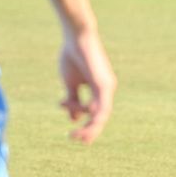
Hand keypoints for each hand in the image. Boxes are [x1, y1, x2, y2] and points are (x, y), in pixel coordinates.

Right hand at [59, 29, 115, 143]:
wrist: (75, 37)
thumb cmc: (73, 56)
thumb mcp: (71, 84)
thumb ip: (74, 100)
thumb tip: (74, 120)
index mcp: (99, 90)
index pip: (94, 114)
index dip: (83, 124)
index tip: (69, 130)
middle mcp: (106, 90)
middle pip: (100, 117)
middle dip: (88, 130)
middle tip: (74, 139)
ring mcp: (106, 87)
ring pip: (101, 115)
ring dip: (89, 127)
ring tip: (76, 135)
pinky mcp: (103, 83)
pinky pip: (101, 105)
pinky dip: (95, 116)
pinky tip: (88, 123)